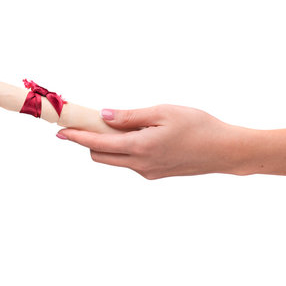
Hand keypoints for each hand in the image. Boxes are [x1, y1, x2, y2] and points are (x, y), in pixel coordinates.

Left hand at [57, 105, 246, 178]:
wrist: (225, 151)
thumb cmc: (198, 126)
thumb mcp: (163, 112)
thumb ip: (130, 116)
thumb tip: (104, 116)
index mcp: (139, 148)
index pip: (97, 143)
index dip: (76, 137)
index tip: (60, 131)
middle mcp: (139, 164)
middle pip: (100, 156)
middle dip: (87, 141)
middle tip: (86, 122)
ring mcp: (147, 172)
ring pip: (114, 160)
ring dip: (106, 145)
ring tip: (114, 125)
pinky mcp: (155, 174)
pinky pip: (130, 162)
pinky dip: (123, 150)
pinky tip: (136, 135)